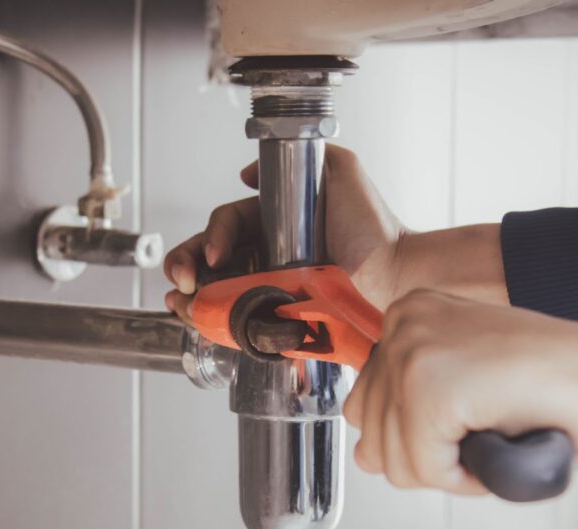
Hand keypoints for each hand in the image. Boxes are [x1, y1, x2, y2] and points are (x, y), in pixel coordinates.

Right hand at [163, 145, 405, 322]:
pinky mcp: (279, 318)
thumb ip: (305, 156)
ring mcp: (271, 289)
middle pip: (210, 258)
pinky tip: (197, 321)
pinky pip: (238, 322)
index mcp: (274, 224)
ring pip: (215, 291)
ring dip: (189, 297)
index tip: (218, 254)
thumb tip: (247, 173)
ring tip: (181, 301)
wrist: (396, 273)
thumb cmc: (376, 227)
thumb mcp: (341, 171)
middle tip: (182, 280)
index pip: (227, 224)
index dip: (213, 236)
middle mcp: (267, 256)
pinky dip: (211, 323)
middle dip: (186, 265)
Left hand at [344, 290, 577, 492]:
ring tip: (498, 431)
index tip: (472, 416)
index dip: (422, 435)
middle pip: (372, 435)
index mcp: (409, 313)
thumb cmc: (562, 388)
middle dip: (429, 455)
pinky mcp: (429, 387)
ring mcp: (412, 351)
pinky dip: (467, 478)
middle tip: (488, 429)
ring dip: (451, 468)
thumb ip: (410, 405)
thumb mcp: (467, 381)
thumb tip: (368, 454)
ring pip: (394, 460)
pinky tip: (502, 439)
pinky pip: (424, 470)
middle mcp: (402, 322)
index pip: (367, 405)